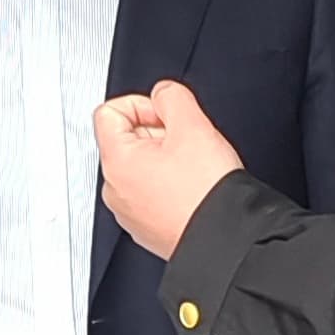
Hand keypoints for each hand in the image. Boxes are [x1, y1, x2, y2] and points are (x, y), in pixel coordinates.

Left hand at [94, 77, 244, 260]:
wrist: (225, 239)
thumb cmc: (207, 192)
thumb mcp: (193, 125)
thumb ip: (172, 97)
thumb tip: (163, 95)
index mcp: (117, 160)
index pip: (109, 112)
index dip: (142, 106)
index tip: (167, 116)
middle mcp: (114, 189)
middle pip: (126, 140)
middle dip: (157, 134)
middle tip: (188, 144)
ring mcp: (128, 212)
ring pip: (140, 168)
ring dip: (165, 160)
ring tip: (194, 169)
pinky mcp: (146, 229)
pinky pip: (150, 195)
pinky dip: (168, 186)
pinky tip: (192, 190)